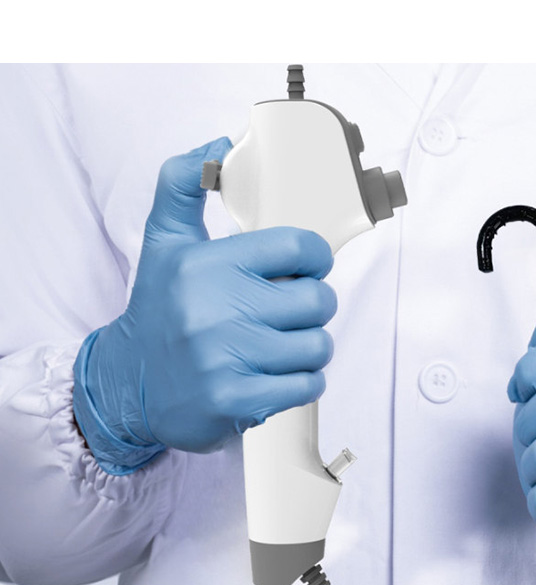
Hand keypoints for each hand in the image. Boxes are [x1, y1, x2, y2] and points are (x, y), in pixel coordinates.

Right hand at [73, 138, 336, 473]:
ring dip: (311, 347)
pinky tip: (280, 375)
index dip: (315, 256)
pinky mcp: (237, 401)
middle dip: (313, 305)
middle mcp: (216, 310)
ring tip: (285, 345)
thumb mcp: (164, 242)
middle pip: (317, 300)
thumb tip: (221, 146)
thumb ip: (183, 185)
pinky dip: (304, 382)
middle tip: (293, 311)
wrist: (130, 384)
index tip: (308, 266)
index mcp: (206, 265)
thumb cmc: (160, 311)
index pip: (296, 246)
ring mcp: (227, 358)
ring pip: (318, 346)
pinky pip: (308, 386)